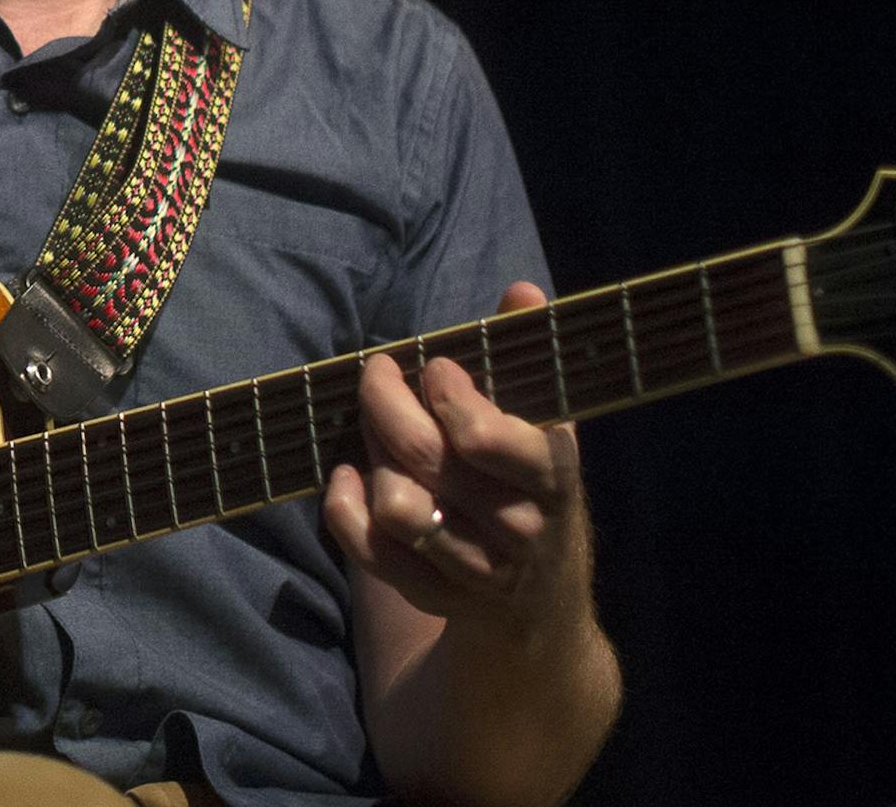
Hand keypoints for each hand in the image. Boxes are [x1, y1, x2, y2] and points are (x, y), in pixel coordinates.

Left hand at [323, 281, 588, 642]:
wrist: (539, 603)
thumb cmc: (530, 485)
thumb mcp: (545, 424)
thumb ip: (527, 355)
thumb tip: (521, 291)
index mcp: (550, 477)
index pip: (486, 437)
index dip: (448, 393)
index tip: (432, 364)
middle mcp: (517, 528)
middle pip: (426, 458)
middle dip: (386, 404)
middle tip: (377, 375)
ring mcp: (474, 568)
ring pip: (396, 504)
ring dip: (371, 456)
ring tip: (374, 432)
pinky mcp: (435, 595)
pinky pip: (371, 552)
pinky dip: (345, 509)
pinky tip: (346, 478)